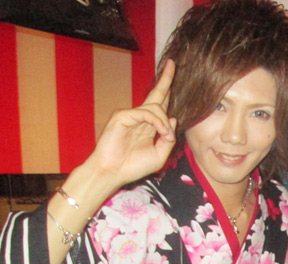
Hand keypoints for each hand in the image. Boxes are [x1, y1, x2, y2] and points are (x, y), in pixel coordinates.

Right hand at [81, 59, 177, 192]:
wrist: (113, 173)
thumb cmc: (133, 166)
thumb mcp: (159, 155)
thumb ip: (168, 138)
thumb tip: (173, 119)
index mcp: (148, 126)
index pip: (161, 104)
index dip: (167, 90)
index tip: (173, 73)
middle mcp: (140, 118)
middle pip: (156, 95)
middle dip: (166, 79)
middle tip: (172, 64)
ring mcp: (130, 116)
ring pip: (155, 107)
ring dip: (165, 122)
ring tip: (166, 136)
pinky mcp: (122, 116)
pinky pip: (145, 113)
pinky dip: (157, 122)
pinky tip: (161, 132)